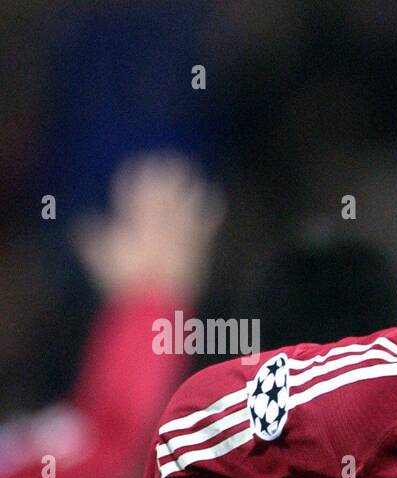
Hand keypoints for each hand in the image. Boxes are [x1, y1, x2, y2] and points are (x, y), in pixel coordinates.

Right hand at [73, 153, 224, 299]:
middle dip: (164, 174)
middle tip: (168, 156)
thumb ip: (91, 237)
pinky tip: (213, 192)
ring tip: (189, 166)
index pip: (134, 193)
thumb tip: (83, 221)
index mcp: (133, 225)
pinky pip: (206, 221)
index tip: (140, 162)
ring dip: (186, 183)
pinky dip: (210, 206)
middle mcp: (158, 224)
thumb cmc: (124, 283)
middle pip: (162, 192)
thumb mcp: (100, 260)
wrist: (154, 303)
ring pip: (184, 201)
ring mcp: (180, 234)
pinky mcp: (197, 246)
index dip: (137, 176)